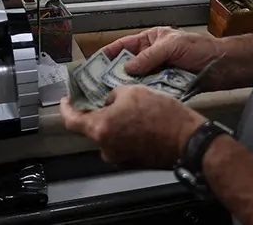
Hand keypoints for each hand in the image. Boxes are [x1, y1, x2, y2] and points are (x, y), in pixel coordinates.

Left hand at [60, 86, 204, 169]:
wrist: (186, 140)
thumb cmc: (160, 114)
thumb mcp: (132, 91)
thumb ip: (113, 96)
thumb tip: (110, 102)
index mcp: (100, 128)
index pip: (71, 121)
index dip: (66, 109)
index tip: (66, 101)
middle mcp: (106, 147)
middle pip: (94, 128)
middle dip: (100, 113)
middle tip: (109, 99)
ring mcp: (119, 158)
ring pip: (110, 135)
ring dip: (116, 123)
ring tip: (132, 110)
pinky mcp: (133, 163)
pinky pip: (123, 144)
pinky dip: (126, 133)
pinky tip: (141, 123)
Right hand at [102, 26, 224, 88]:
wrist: (223, 67)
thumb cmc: (201, 49)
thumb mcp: (172, 46)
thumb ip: (149, 56)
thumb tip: (128, 67)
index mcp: (151, 40)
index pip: (124, 45)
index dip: (109, 54)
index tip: (94, 65)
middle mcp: (152, 57)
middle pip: (127, 66)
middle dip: (114, 75)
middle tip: (98, 87)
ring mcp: (158, 74)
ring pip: (137, 82)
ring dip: (128, 89)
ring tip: (111, 99)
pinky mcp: (165, 89)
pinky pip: (149, 93)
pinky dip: (142, 98)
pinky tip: (131, 105)